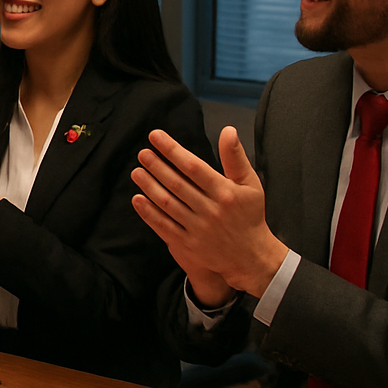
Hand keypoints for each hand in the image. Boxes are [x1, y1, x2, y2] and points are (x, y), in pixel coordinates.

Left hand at [130, 126, 286, 301]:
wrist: (251, 257)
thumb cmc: (249, 215)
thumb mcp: (250, 184)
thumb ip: (235, 157)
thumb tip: (228, 130)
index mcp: (225, 193)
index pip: (193, 166)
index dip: (172, 150)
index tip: (156, 137)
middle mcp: (210, 210)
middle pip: (177, 184)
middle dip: (157, 166)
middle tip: (142, 153)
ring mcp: (198, 229)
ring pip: (168, 204)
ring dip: (149, 187)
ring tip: (136, 171)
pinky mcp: (188, 245)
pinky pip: (164, 226)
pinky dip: (149, 213)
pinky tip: (137, 199)